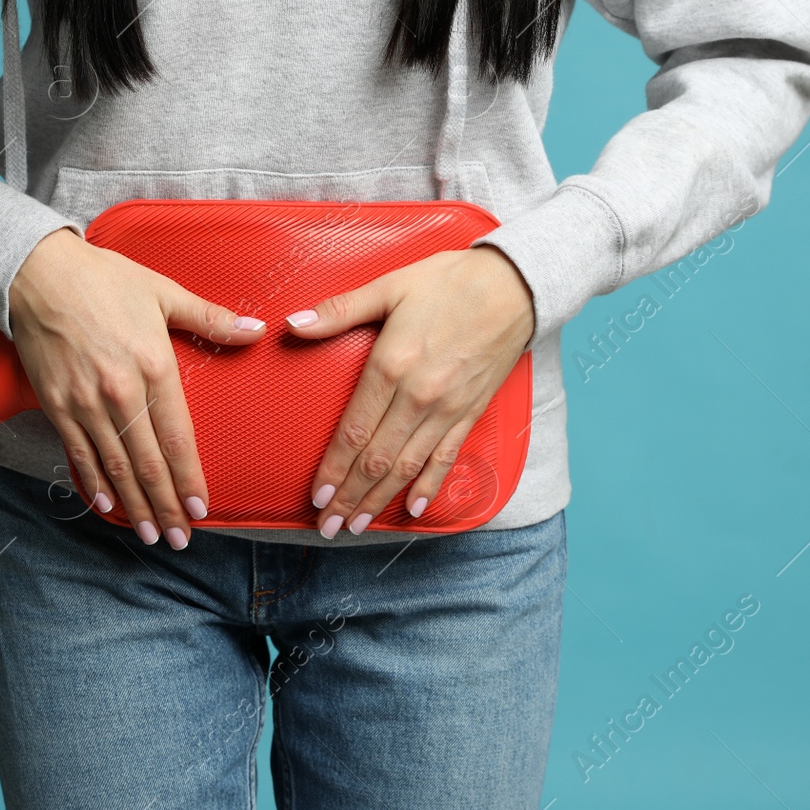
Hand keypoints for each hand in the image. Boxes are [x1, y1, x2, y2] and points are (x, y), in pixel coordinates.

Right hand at [9, 227, 267, 548]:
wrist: (38, 272)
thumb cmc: (105, 279)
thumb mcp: (164, 293)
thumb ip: (211, 319)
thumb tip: (258, 329)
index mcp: (154, 366)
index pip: (177, 439)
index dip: (188, 479)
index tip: (199, 509)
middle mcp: (120, 392)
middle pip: (148, 463)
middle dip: (166, 506)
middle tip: (180, 538)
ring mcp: (85, 402)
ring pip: (114, 466)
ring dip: (134, 504)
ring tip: (150, 533)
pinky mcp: (56, 404)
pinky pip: (78, 453)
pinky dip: (92, 483)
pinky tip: (106, 504)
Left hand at [284, 245, 534, 537]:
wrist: (516, 286)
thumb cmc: (449, 281)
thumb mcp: (389, 286)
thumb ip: (340, 310)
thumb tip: (293, 324)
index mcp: (392, 365)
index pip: (354, 431)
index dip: (334, 469)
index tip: (316, 496)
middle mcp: (419, 396)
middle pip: (377, 458)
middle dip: (349, 498)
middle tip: (326, 528)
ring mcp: (448, 409)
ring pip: (407, 466)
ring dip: (379, 500)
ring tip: (357, 527)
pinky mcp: (471, 412)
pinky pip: (446, 458)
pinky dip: (428, 487)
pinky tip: (411, 510)